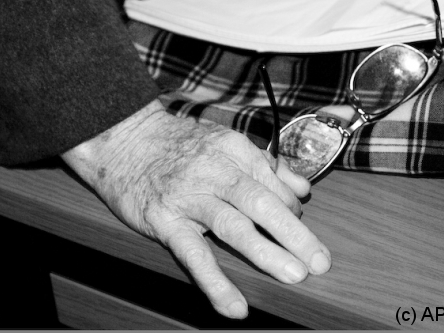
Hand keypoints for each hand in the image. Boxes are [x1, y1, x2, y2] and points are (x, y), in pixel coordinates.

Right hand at [61, 99, 330, 318]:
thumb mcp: (224, 142)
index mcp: (234, 150)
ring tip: (294, 275)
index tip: (299, 231)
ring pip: (233, 226)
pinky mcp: (164, 219)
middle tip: (320, 262)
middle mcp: (216, 171)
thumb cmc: (176, 142)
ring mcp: (190, 196)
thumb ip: (266, 165)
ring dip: (266, 252)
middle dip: (295, 235)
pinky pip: (193, 254)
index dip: (292, 210)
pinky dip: (215, 282)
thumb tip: (302, 189)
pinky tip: (234, 305)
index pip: (274, 183)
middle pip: (262, 203)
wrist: (123, 137)